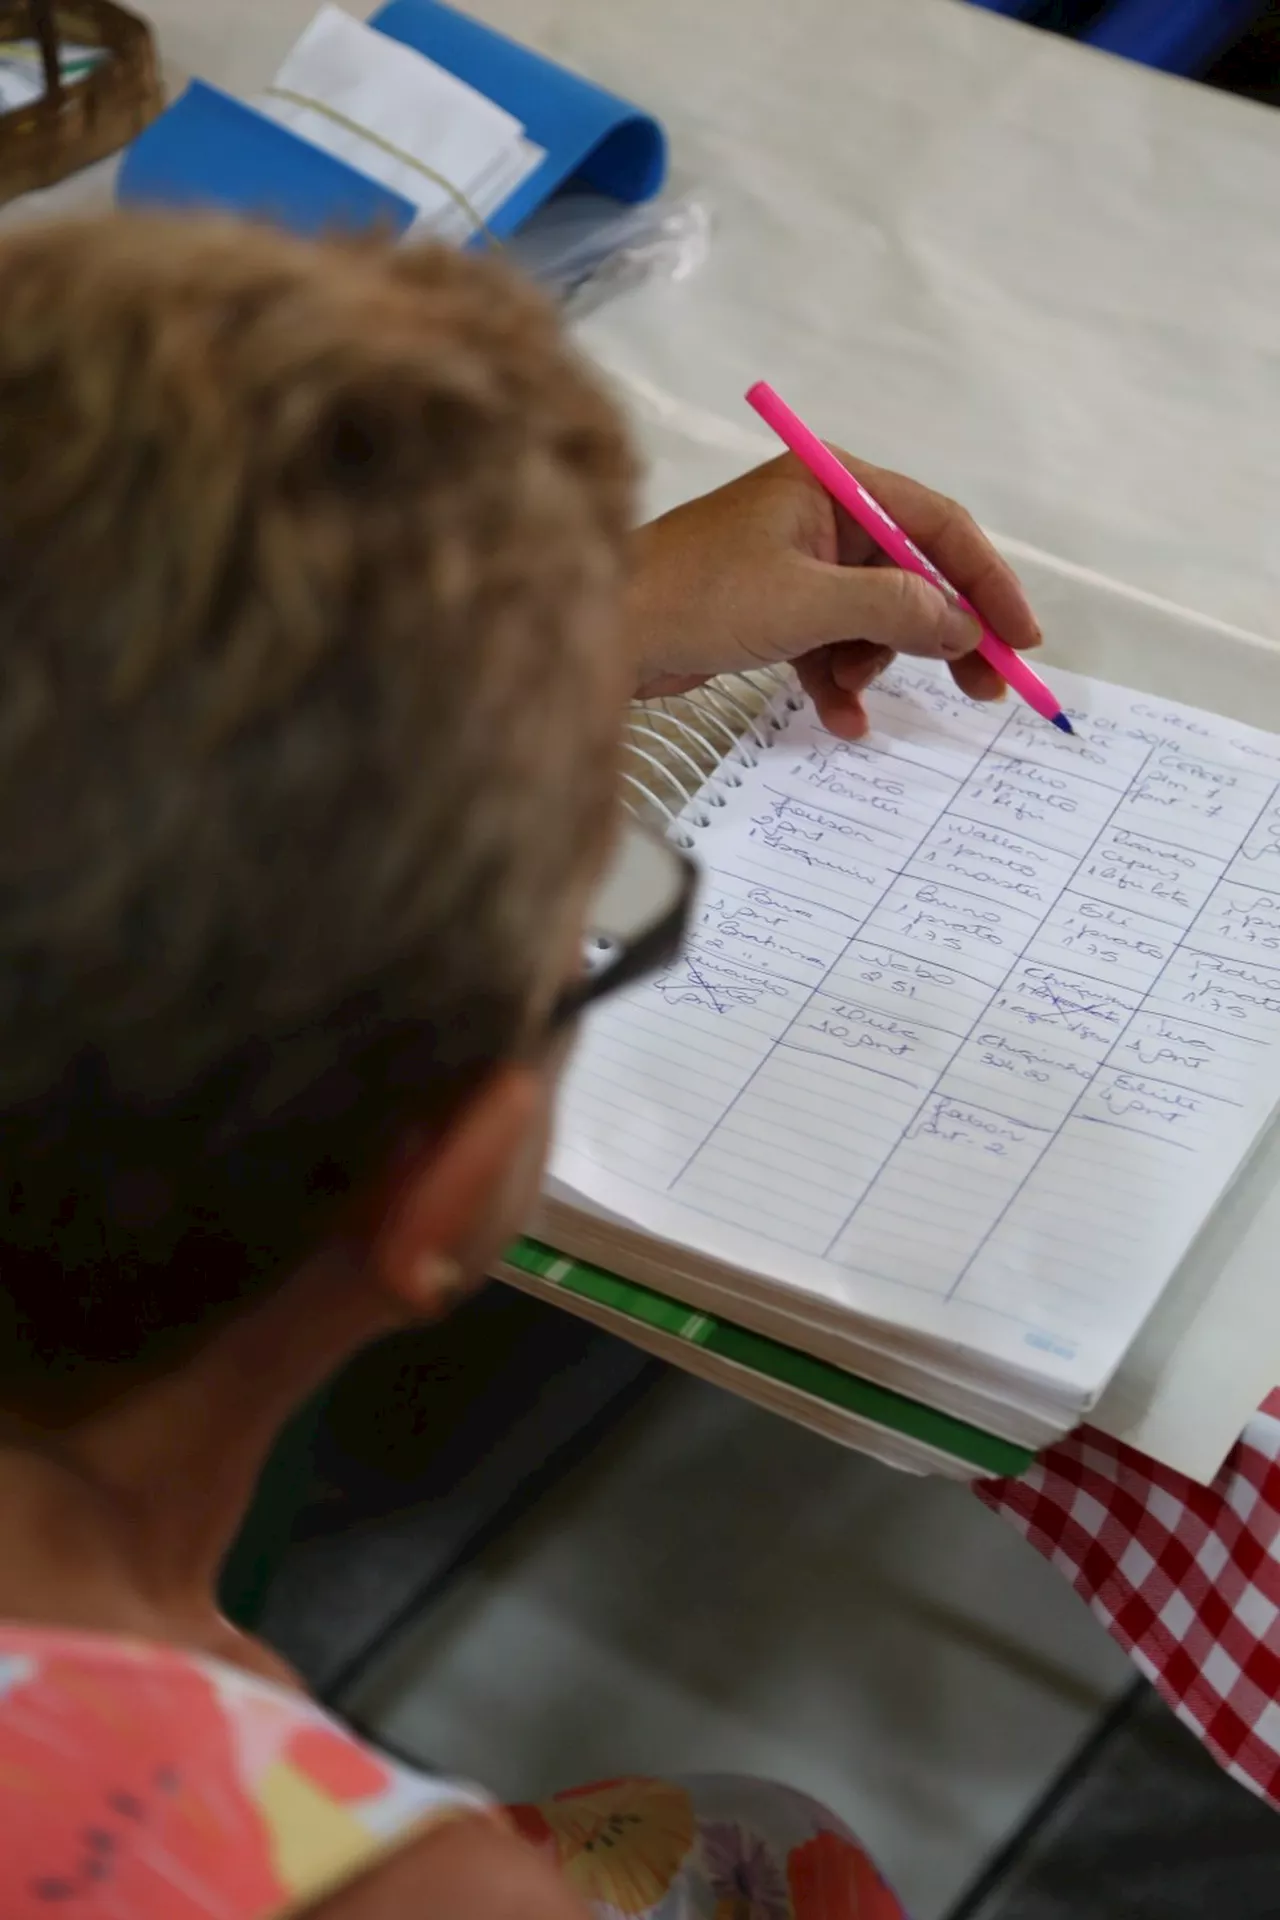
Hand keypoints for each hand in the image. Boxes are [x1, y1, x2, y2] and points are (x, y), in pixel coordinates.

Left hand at [628, 452, 1040, 738]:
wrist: (599, 634)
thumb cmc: (693, 597)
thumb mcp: (807, 603)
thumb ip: (894, 609)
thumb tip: (962, 627)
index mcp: (831, 482)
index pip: (936, 523)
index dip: (986, 581)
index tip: (1020, 639)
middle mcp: (818, 513)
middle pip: (911, 573)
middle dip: (939, 633)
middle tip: (981, 690)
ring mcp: (794, 562)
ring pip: (872, 618)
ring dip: (872, 661)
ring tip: (849, 690)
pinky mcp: (770, 608)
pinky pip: (829, 643)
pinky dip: (837, 680)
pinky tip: (839, 718)